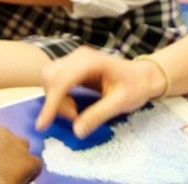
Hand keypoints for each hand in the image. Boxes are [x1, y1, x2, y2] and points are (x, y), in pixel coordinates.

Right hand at [0, 124, 42, 183]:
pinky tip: (21, 179)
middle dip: (7, 152)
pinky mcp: (30, 157)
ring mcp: (18, 143)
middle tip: (1, 168)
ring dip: (19, 160)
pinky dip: (30, 172)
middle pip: (9, 140)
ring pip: (23, 149)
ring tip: (10, 174)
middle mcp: (2, 132)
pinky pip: (35, 164)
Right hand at [37, 47, 160, 138]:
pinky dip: (57, 95)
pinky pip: (55, 79)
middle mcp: (79, 56)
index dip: (51, 103)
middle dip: (55, 101)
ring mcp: (75, 59)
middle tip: (74, 116)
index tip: (43, 125)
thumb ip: (98, 115)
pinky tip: (72, 104)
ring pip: (49, 77)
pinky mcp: (73, 66)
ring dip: (55, 98)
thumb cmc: (136, 86)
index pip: (62, 80)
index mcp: (91, 61)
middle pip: (51, 76)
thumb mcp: (121, 103)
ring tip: (75, 111)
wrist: (144, 76)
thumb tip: (77, 131)